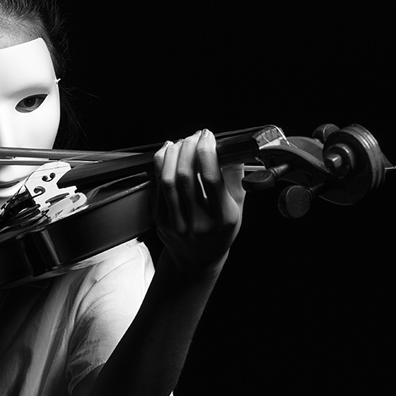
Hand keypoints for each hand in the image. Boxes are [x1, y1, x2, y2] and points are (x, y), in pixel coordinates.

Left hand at [153, 130, 244, 275]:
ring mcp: (176, 223)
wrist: (196, 259)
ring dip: (173, 153)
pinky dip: (161, 163)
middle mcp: (198, 223)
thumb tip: (231, 148)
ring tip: (182, 142)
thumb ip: (236, 178)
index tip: (208, 136)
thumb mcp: (237, 207)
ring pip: (168, 179)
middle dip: (189, 148)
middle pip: (186, 176)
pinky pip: (157, 186)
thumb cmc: (219, 231)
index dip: (207, 151)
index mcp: (223, 218)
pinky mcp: (160, 220)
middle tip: (195, 137)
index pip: (212, 179)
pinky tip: (168, 153)